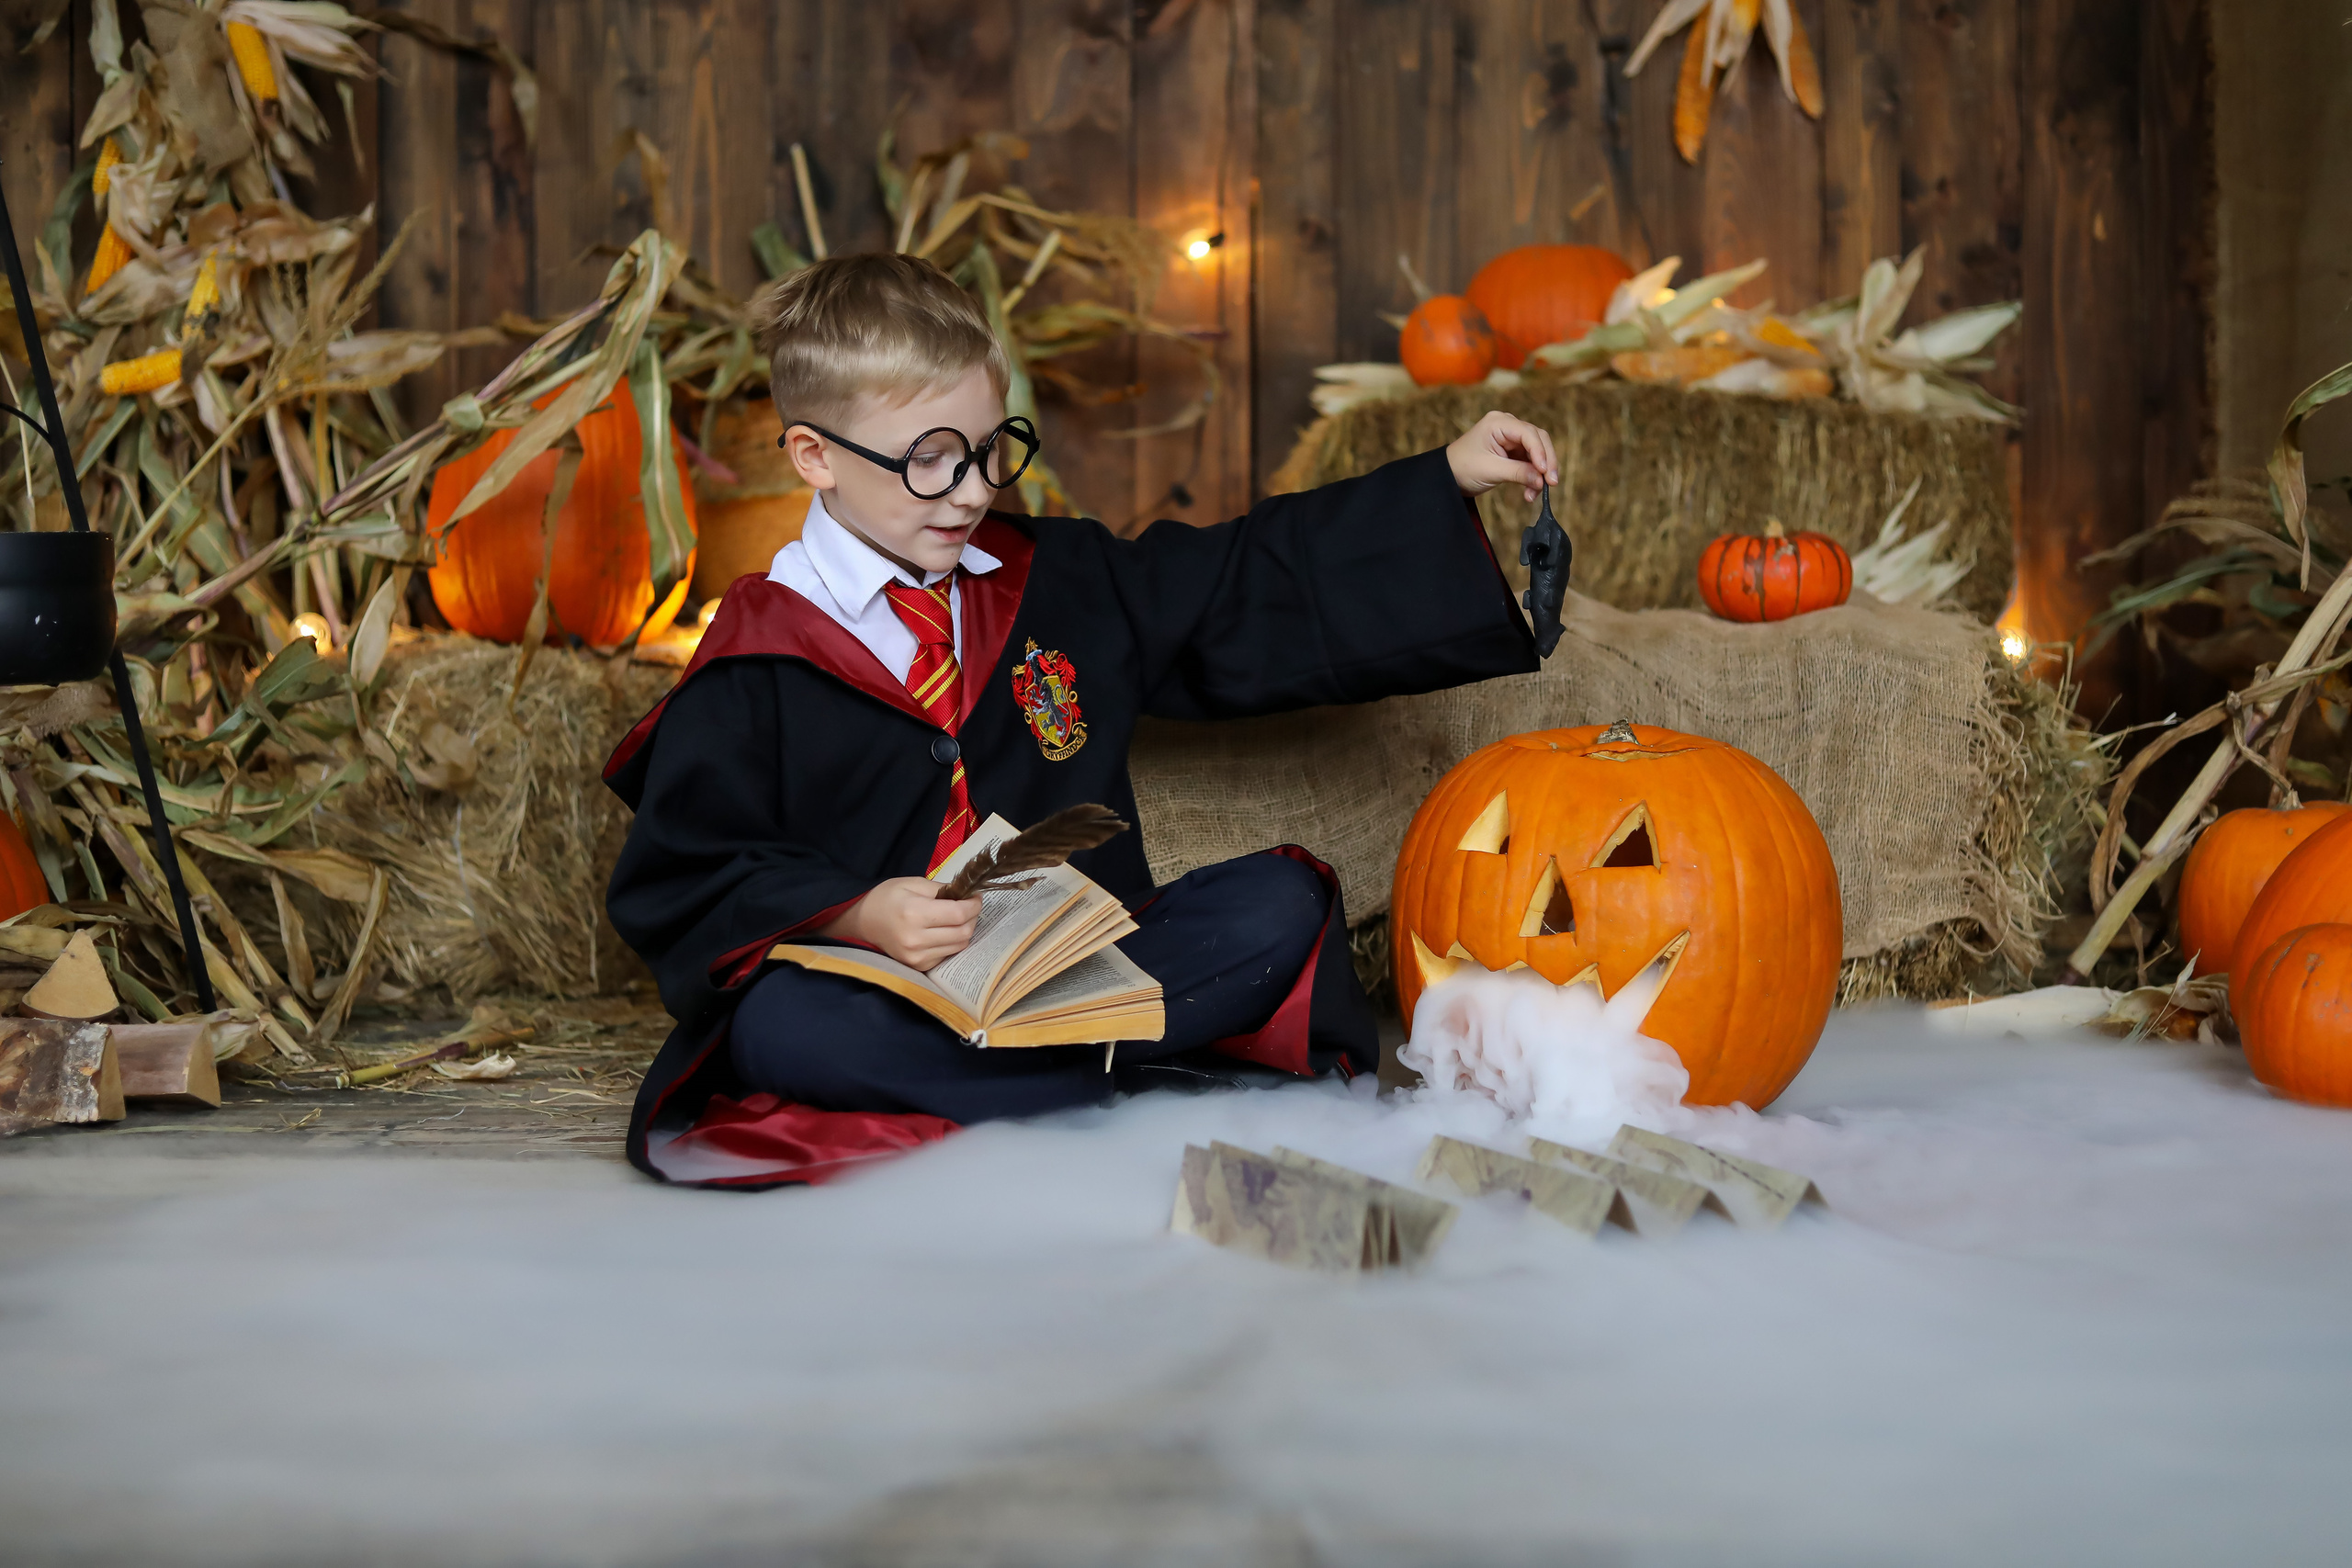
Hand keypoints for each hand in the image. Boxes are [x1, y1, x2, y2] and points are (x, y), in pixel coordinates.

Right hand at [818, 877, 980, 970]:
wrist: (860, 923)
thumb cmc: (885, 898)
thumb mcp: (911, 883)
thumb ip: (941, 889)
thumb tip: (967, 896)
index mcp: (914, 913)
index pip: (959, 914)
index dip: (974, 905)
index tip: (976, 897)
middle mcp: (916, 939)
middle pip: (963, 932)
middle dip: (972, 918)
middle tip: (969, 906)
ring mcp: (916, 957)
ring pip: (959, 946)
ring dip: (965, 931)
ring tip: (958, 918)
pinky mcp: (918, 966)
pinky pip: (947, 955)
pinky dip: (952, 943)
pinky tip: (944, 932)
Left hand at [1445, 411, 1559, 501]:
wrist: (1448, 476)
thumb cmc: (1463, 468)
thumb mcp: (1491, 471)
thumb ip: (1518, 473)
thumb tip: (1542, 480)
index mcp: (1498, 423)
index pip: (1528, 434)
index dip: (1540, 452)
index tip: (1545, 473)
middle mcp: (1507, 425)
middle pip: (1538, 439)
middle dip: (1546, 461)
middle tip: (1552, 483)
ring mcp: (1511, 437)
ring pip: (1537, 451)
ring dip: (1540, 472)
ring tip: (1537, 492)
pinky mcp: (1512, 450)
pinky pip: (1530, 461)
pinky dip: (1532, 476)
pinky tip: (1530, 492)